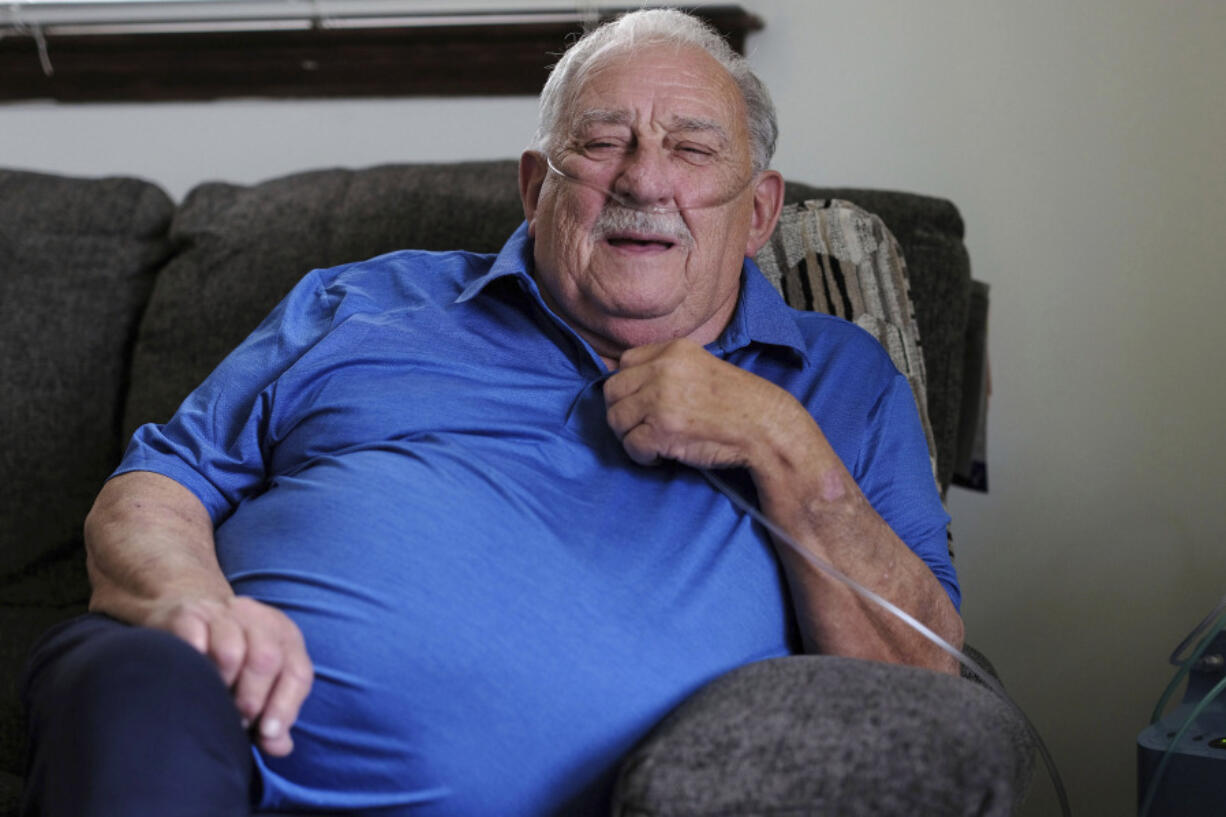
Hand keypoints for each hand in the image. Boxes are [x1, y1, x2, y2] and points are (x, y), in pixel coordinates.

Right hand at [144, 595, 313, 756]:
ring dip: (222, 684)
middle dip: (252, 699)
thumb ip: (272, 715)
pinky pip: (194, 640)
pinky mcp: (188, 615)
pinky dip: (194, 662)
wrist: (186, 611)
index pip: (298, 673)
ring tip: (212, 699)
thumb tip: (281, 747)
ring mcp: (224, 614)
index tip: (267, 734)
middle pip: (266, 660)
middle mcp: (260, 620)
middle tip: (235, 721)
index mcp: (285, 636)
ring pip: (231, 651)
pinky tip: (189, 677)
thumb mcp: (258, 681)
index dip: (285, 708)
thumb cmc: (229, 658)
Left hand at [604, 339, 805, 469]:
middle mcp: (662, 370)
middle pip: (612, 391)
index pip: (625, 362)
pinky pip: (630, 446)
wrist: (765, 429)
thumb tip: (630, 384)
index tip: (642, 403)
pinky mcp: (660, 431)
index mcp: (674, 350)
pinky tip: (661, 457)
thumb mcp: (702, 367)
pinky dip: (642, 456)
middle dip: (623, 412)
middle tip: (643, 427)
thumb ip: (668, 369)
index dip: (629, 386)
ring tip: (654, 443)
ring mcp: (658, 400)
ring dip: (630, 436)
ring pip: (616, 420)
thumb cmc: (739, 404)